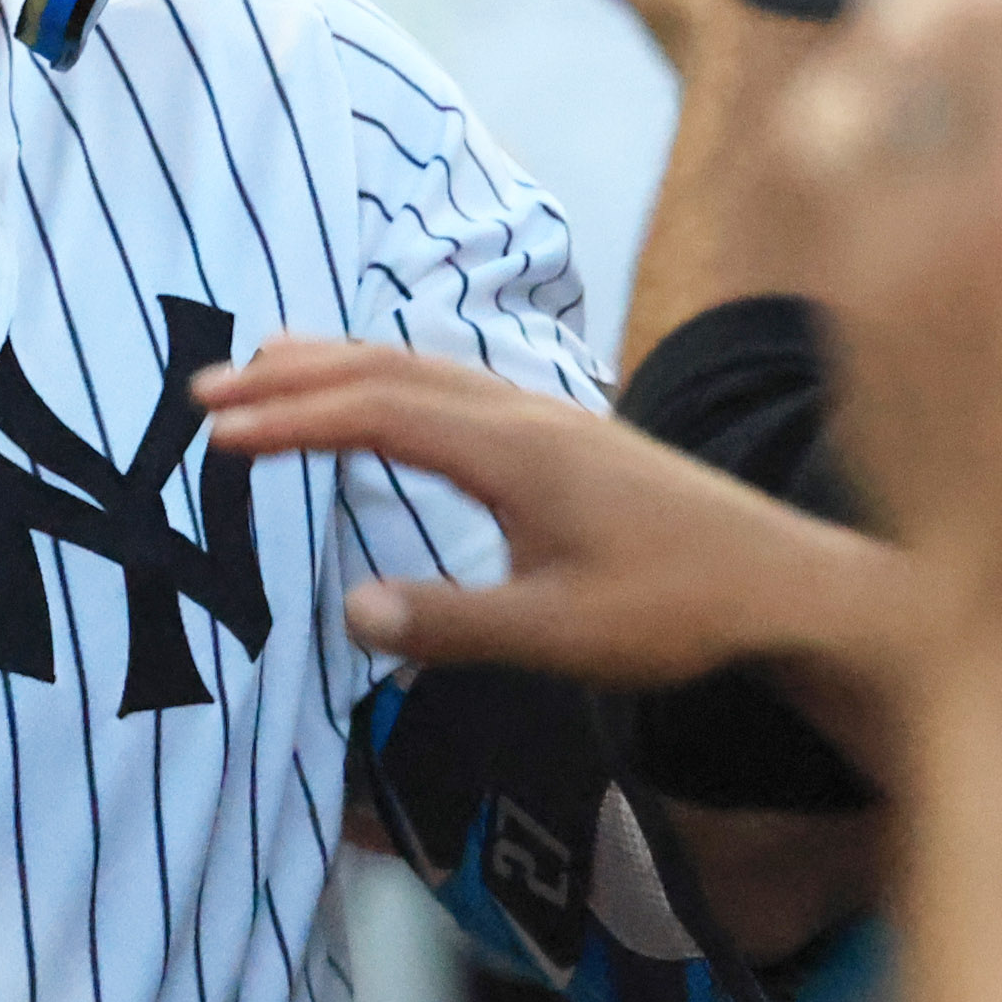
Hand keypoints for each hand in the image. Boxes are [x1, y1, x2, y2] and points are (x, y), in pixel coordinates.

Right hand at [198, 334, 890, 688]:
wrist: (795, 589)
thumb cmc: (686, 614)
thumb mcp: (564, 636)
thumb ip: (454, 624)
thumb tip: (347, 611)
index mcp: (519, 451)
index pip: (378, 411)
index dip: (291, 419)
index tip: (215, 434)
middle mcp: (531, 416)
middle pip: (391, 369)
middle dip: (294, 375)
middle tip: (206, 388)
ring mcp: (554, 421)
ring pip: (427, 369)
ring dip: (341, 365)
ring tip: (268, 365)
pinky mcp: (573, 439)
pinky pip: (458, 385)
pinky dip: (394, 379)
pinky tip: (386, 402)